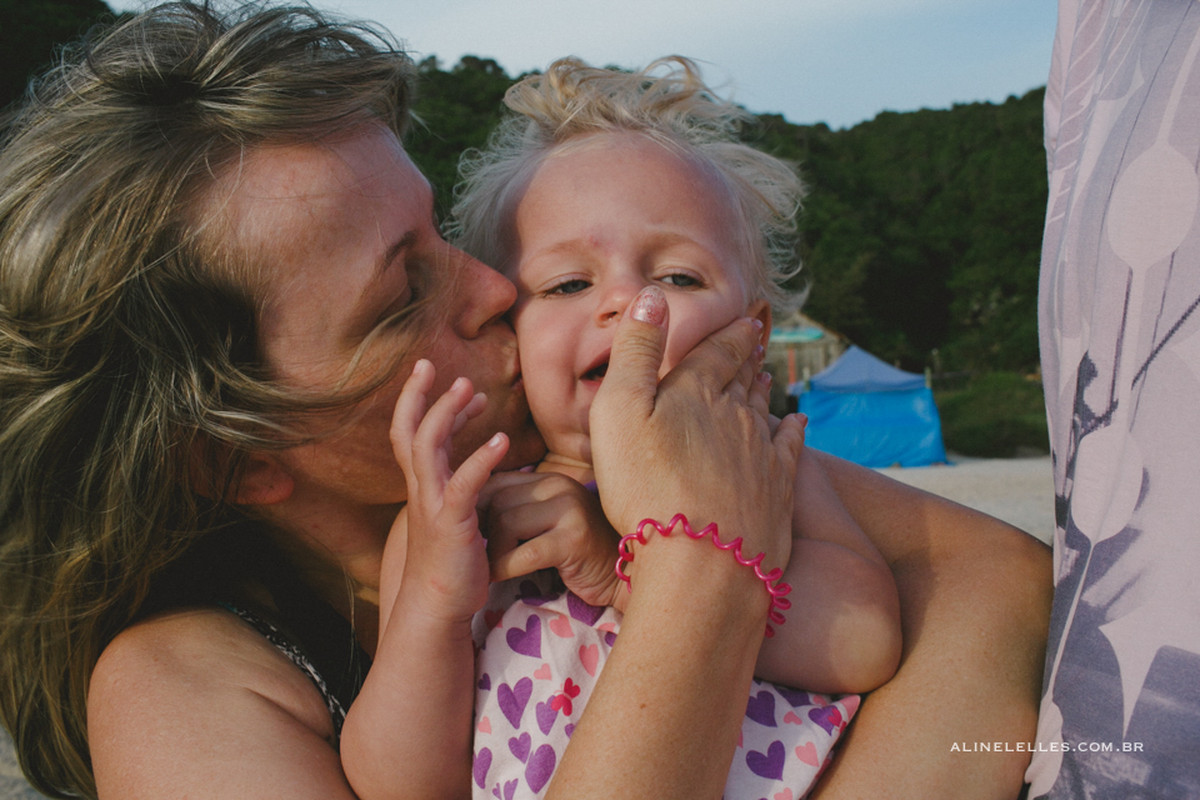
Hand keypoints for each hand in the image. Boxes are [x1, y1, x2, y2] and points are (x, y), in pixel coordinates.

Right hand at [388, 359, 509, 622]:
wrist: (437, 609)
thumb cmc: (450, 566)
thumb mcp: (453, 520)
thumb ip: (459, 492)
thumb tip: (476, 470)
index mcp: (422, 488)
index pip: (412, 436)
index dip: (424, 405)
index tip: (455, 384)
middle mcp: (421, 490)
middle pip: (409, 431)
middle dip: (419, 396)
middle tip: (431, 364)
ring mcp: (433, 505)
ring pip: (429, 447)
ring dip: (447, 415)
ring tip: (469, 390)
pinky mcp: (451, 523)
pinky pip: (464, 484)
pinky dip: (481, 459)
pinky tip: (501, 441)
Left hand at [481, 471, 624, 610]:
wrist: (624, 578)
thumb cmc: (579, 555)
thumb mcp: (549, 524)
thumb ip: (522, 510)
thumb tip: (473, 508)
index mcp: (552, 481)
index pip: (498, 482)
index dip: (477, 508)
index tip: (473, 533)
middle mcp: (561, 488)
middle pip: (498, 501)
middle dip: (484, 531)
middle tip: (481, 554)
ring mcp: (570, 510)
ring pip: (507, 523)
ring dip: (493, 552)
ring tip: (494, 568)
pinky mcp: (574, 539)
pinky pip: (524, 553)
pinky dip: (504, 568)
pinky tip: (499, 578)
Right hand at [589, 287, 806, 574]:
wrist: (702, 562)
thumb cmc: (646, 486)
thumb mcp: (619, 410)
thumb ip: (636, 350)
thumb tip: (653, 294)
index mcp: (697, 391)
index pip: (718, 351)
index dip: (730, 332)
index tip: (744, 316)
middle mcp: (737, 414)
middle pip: (744, 376)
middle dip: (748, 354)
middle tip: (755, 336)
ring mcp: (761, 451)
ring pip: (765, 408)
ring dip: (764, 387)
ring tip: (765, 373)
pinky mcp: (777, 489)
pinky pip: (791, 448)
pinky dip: (795, 429)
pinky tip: (798, 422)